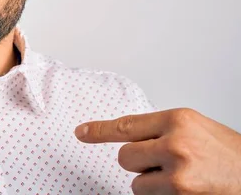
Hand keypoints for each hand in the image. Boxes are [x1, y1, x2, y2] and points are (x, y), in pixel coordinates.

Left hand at [75, 108, 240, 193]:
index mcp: (178, 120)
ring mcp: (177, 172)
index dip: (99, 130)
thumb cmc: (231, 156)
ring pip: (137, 183)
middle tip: (164, 165)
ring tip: (184, 179)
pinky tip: (187, 190)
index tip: (81, 133)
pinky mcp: (179, 194)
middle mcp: (175, 143)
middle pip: (125, 157)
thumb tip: (134, 137)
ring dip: (153, 184)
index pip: (126, 125)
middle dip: (139, 164)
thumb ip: (165, 130)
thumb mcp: (197, 130)